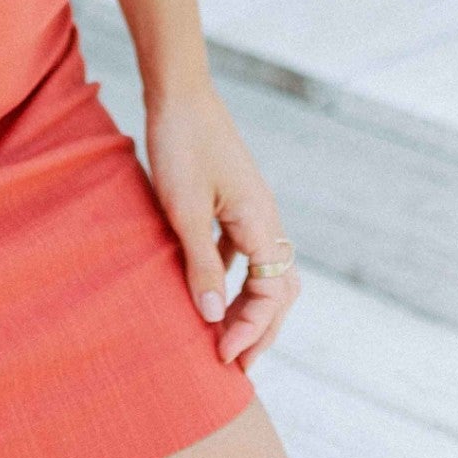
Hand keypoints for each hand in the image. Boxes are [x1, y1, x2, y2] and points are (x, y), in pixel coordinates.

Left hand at [145, 83, 300, 376]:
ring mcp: (251, 208)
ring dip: (249, 306)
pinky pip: (244, 250)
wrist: (178, 92)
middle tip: (233, 365)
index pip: (272, 294)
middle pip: (279, 288)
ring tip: (225, 338)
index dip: (251, 329)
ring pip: (264, 270)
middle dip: (260, 329)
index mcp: (261, 222)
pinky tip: (209, 290)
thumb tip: (215, 319)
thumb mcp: (183, 210)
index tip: (222, 355)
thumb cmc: (180, 145)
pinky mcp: (234, 199)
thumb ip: (201, 265)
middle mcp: (265, 218)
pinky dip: (234, 278)